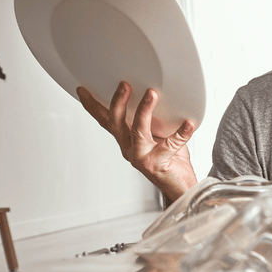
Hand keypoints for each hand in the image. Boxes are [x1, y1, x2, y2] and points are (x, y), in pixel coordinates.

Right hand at [76, 81, 198, 202]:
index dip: (92, 106)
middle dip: (119, 102)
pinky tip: (189, 124)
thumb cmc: (170, 159)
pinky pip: (170, 145)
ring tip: (151, 94)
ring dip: (144, 111)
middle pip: (117, 123)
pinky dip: (181, 133)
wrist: (180, 186)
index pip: (106, 121)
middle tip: (125, 85)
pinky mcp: (157, 164)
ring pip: (137, 132)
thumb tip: (154, 92)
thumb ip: (152, 118)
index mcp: (126, 140)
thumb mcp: (157, 134)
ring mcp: (142, 157)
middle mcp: (130, 148)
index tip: (82, 90)